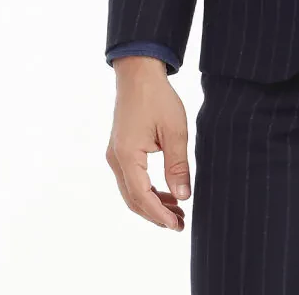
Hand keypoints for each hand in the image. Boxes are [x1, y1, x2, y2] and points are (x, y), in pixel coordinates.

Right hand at [106, 56, 189, 230]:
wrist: (138, 73)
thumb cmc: (157, 97)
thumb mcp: (174, 130)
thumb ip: (178, 165)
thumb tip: (183, 196)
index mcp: (127, 155)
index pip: (142, 197)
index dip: (160, 215)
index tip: (178, 225)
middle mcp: (116, 159)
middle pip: (133, 199)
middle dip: (156, 215)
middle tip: (180, 224)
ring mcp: (115, 155)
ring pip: (131, 191)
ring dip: (152, 204)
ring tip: (177, 210)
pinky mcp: (120, 150)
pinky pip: (131, 179)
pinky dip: (147, 190)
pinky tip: (166, 192)